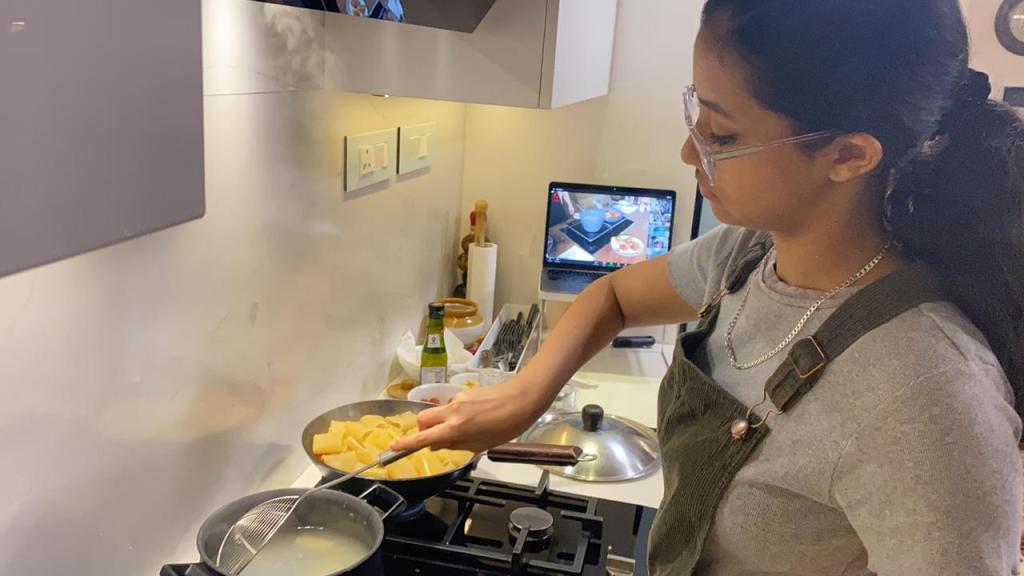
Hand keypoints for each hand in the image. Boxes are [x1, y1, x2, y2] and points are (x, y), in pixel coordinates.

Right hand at [390, 376, 552, 453]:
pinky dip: (453, 415)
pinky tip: (473, 419)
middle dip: (421, 431)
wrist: (524, 397)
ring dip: (439, 423)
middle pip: (421, 420)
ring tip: (461, 431)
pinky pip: (450, 406)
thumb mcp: (483, 444)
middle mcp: (452, 412)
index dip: (406, 444)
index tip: (393, 448)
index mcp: (456, 428)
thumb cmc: (507, 425)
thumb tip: (439, 445)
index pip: (423, 438)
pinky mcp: (465, 393)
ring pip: (436, 412)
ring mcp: (457, 400)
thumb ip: (458, 445)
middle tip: (433, 440)